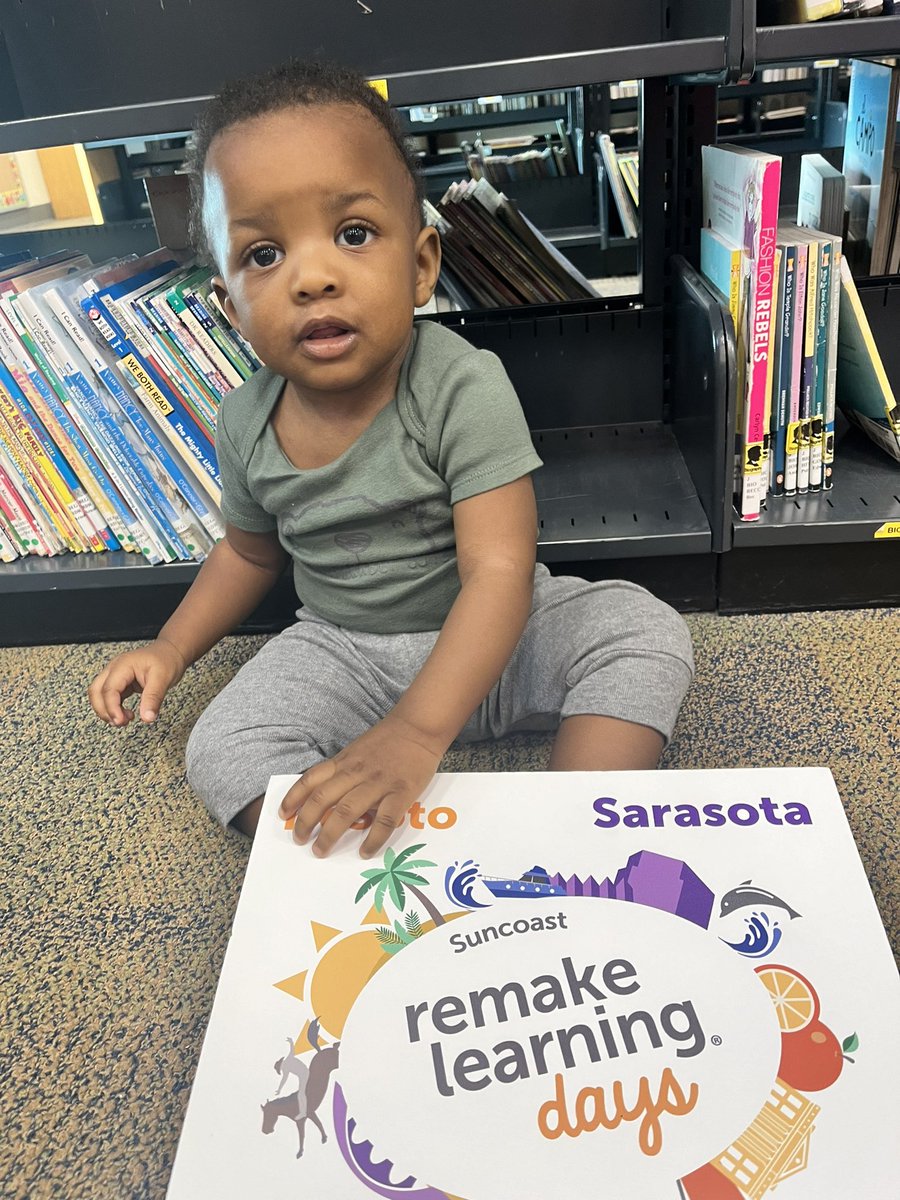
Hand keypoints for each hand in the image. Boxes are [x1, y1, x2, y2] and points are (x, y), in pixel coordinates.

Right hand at [88, 637, 186, 726]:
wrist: (172, 651)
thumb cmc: (167, 660)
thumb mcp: (163, 679)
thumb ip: (153, 699)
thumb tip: (147, 718)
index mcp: (123, 665)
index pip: (109, 689)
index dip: (111, 708)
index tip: (120, 721)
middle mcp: (115, 669)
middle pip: (96, 692)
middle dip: (104, 710)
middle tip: (120, 723)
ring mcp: (116, 675)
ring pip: (99, 695)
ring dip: (107, 710)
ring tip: (124, 720)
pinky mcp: (120, 683)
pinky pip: (109, 697)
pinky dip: (114, 708)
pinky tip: (126, 714)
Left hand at [279, 715, 443, 858]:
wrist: (418, 726)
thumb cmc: (388, 739)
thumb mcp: (356, 750)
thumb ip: (342, 771)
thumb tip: (324, 795)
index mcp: (344, 761)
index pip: (311, 780)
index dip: (293, 798)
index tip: (283, 815)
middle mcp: (356, 772)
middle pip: (323, 799)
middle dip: (306, 822)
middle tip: (299, 840)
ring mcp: (378, 783)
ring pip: (347, 811)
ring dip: (330, 834)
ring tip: (321, 850)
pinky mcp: (401, 792)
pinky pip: (384, 821)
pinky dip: (373, 839)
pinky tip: (364, 852)